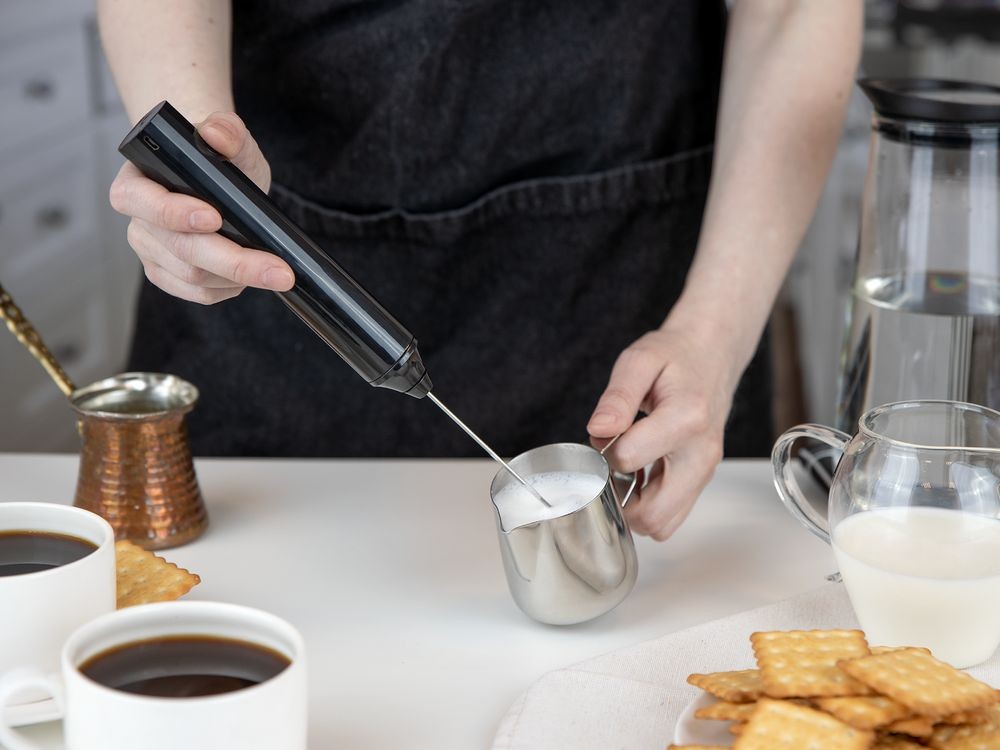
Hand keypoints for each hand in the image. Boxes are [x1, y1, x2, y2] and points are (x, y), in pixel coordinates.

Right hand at [109, 111, 293, 303]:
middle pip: (179, 249)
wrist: (220, 179)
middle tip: (278, 270)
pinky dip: (229, 288)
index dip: (174, 212)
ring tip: (275, 269)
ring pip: (193, 276)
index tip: (214, 217)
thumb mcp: (232, 140)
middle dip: (233, 261)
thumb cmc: (219, 160)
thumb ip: (227, 131)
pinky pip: (198, 293)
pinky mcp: (168, 276)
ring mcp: (151, 252)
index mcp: (137, 180)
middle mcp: (139, 220)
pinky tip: (249, 278)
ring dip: (238, 277)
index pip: (139, 200)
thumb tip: (216, 132)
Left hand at [587, 322, 740, 540]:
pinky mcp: (701, 480)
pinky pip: (672, 515)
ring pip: (663, 524)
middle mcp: (701, 454)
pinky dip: (649, 505)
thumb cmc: (675, 356)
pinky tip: (641, 474)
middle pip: (652, 514)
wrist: (711, 354)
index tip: (606, 432)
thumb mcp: (639, 361)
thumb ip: (618, 397)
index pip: (628, 460)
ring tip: (625, 470)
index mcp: (686, 419)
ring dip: (634, 507)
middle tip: (610, 465)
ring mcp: (704, 472)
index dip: (604, 450)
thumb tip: (598, 430)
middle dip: (618, 497)